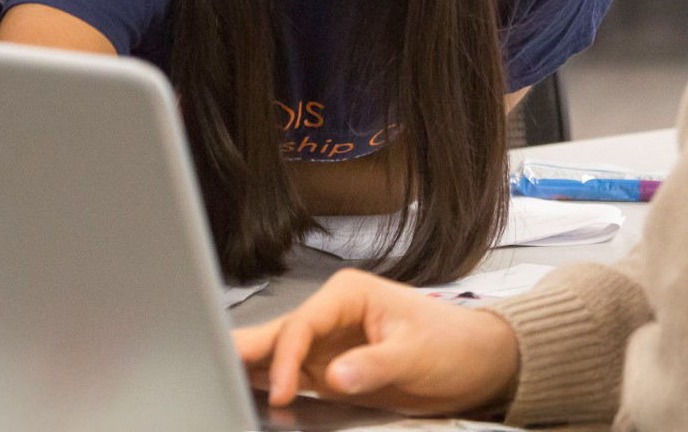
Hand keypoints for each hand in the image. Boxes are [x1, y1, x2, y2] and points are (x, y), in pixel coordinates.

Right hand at [232, 268, 520, 415]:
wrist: (475, 363)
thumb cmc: (451, 344)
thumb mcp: (416, 354)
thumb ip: (374, 364)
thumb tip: (334, 376)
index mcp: (347, 294)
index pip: (302, 324)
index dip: (288, 358)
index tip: (285, 392)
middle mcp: (331, 315)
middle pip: (280, 333)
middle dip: (247, 348)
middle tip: (212, 361)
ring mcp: (328, 344)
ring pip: (278, 354)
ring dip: (252, 366)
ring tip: (215, 373)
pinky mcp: (330, 371)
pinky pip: (293, 377)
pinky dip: (271, 384)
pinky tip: (246, 388)